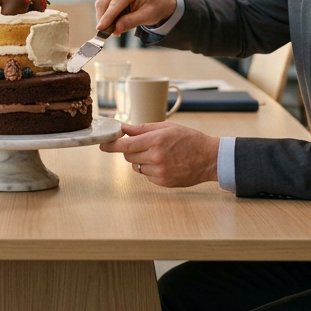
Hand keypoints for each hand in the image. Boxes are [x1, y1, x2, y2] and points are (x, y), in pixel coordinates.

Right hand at [94, 0, 176, 33]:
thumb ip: (131, 22)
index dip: (106, 18)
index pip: (114, 4)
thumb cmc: (156, 6)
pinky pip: (104, 6)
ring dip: (104, 19)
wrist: (160, 0)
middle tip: (107, 34)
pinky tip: (115, 23)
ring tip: (115, 30)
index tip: (100, 29)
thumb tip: (115, 29)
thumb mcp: (147, 16)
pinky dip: (107, 16)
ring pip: (101, 5)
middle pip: (103, 3)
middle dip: (103, 19)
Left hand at [99, 122, 218, 187]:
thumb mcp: (167, 127)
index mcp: (156, 140)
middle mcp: (156, 157)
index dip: (111, 145)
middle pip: (128, 156)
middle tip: (142, 145)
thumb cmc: (189, 139)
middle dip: (130, 150)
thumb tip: (123, 128)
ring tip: (158, 154)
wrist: (209, 158)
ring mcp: (159, 171)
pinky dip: (150, 169)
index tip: (102, 144)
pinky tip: (164, 163)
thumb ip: (143, 128)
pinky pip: (146, 175)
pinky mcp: (163, 182)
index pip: (125, 145)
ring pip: (136, 167)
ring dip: (140, 160)